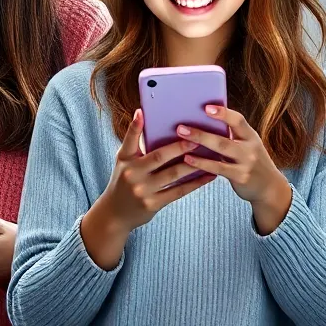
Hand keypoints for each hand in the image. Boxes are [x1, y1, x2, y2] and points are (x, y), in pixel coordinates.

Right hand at [80, 109, 213, 268]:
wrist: (115, 214)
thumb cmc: (123, 180)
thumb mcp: (123, 160)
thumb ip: (133, 141)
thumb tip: (141, 114)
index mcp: (125, 160)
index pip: (131, 140)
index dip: (135, 126)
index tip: (143, 112)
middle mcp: (133, 174)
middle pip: (159, 157)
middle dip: (180, 147)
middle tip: (198, 138)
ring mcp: (144, 191)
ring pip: (173, 175)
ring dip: (193, 164)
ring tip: (210, 154)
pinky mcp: (154, 204)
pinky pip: (178, 191)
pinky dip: (195, 183)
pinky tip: (208, 175)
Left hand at [180, 105, 291, 234]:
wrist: (270, 188)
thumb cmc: (252, 161)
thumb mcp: (248, 145)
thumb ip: (232, 135)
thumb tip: (205, 119)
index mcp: (251, 136)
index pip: (238, 120)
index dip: (223, 113)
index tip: (207, 107)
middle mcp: (250, 148)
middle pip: (223, 138)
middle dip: (201, 132)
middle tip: (181, 127)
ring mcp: (246, 163)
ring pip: (220, 151)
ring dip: (199, 144)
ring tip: (181, 138)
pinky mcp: (240, 177)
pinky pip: (218, 168)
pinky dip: (202, 163)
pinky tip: (188, 159)